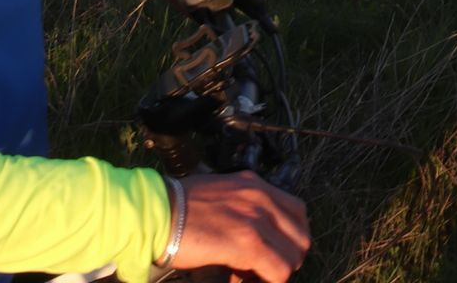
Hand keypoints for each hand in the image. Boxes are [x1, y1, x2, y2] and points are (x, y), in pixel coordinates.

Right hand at [169, 172, 309, 282]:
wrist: (155, 212)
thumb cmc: (176, 207)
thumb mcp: (219, 195)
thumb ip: (241, 208)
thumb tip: (254, 236)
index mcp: (254, 184)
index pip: (297, 212)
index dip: (288, 238)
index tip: (269, 252)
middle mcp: (261, 197)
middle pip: (302, 236)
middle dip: (286, 258)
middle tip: (260, 268)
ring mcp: (256, 219)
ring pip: (293, 257)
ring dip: (274, 272)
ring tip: (245, 275)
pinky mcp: (248, 243)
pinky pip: (279, 272)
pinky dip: (265, 281)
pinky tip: (237, 279)